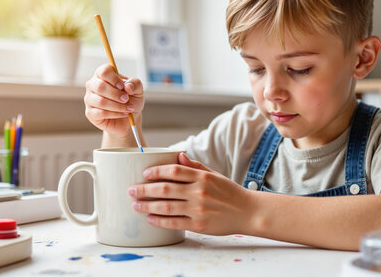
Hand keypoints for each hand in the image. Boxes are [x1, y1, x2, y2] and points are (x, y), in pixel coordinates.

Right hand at [84, 64, 144, 135]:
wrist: (129, 118)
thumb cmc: (131, 100)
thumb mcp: (138, 90)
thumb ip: (135, 84)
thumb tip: (128, 86)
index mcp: (103, 75)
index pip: (103, 71)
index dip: (114, 78)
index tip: (123, 86)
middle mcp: (93, 85)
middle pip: (100, 86)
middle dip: (116, 94)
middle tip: (126, 99)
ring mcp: (89, 99)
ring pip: (101, 101)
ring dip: (118, 106)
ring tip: (128, 108)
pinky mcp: (90, 113)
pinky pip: (101, 113)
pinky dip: (115, 114)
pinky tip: (123, 114)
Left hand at [128, 153, 252, 235]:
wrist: (248, 212)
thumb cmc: (230, 192)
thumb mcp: (214, 175)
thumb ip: (195, 166)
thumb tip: (178, 155)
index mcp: (202, 177)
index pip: (173, 171)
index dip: (156, 171)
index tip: (144, 173)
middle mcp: (199, 192)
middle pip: (164, 189)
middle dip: (144, 189)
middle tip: (132, 190)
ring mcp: (198, 209)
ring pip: (165, 207)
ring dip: (147, 205)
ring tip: (136, 205)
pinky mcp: (199, 225)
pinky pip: (174, 222)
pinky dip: (159, 220)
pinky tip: (150, 218)